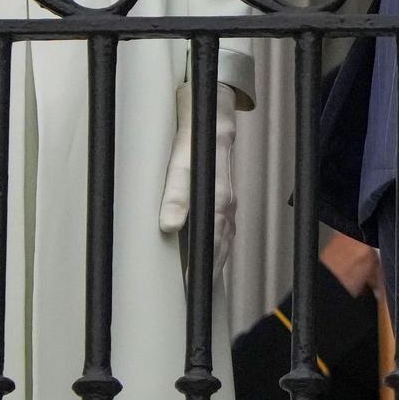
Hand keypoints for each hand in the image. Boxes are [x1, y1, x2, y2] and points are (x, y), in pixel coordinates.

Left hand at [158, 82, 242, 270]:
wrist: (212, 100)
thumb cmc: (194, 124)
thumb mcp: (181, 153)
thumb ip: (176, 189)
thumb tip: (170, 225)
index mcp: (216, 193)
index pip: (208, 241)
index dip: (197, 266)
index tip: (186, 288)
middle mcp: (226, 198)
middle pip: (219, 243)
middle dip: (208, 271)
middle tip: (192, 299)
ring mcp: (228, 195)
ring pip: (224, 237)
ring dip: (215, 262)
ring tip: (201, 287)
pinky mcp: (225, 192)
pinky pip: (226, 226)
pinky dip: (221, 247)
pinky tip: (214, 257)